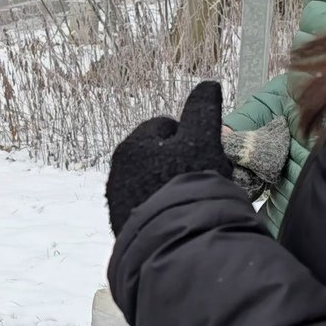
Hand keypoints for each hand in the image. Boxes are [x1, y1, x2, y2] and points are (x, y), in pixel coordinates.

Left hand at [105, 81, 232, 233]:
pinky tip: (179, 215)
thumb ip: (203, 109)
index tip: (205, 153)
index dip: (190, 136)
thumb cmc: (188, 184)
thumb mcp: (202, 140)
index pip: (165, 127)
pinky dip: (162, 206)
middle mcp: (118, 170)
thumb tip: (207, 84)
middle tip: (201, 177)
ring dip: (170, 184)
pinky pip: (148, 206)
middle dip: (178, 161)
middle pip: (157, 155)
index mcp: (132, 145)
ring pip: (152, 181)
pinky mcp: (123, 224)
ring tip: (192, 198)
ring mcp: (118, 200)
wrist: (172, 241)